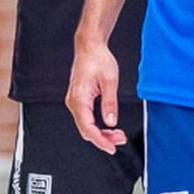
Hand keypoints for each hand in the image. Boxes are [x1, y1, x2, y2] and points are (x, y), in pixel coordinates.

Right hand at [66, 35, 125, 153]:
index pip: (88, 127)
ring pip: (86, 126)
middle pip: (86, 130)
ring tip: (117, 134)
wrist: (89, 47)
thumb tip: (111, 121)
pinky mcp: (78, 100)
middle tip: (120, 139)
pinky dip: (97, 125)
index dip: (100, 140)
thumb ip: (110, 102)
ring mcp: (74, 101)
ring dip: (100, 133)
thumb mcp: (110, 80)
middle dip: (103, 138)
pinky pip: (86, 118)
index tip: (111, 147)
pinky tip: (108, 126)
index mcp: (79, 98)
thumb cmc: (97, 59)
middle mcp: (73, 102)